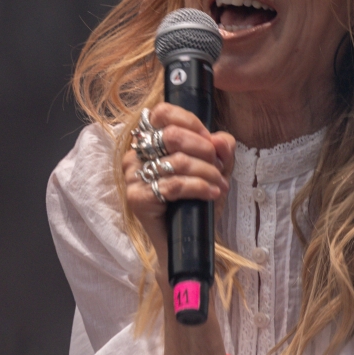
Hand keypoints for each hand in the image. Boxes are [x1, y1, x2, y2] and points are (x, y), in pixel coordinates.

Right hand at [123, 103, 235, 291]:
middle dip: (204, 150)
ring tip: (219, 184)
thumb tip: (221, 139)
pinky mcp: (137, 198)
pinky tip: (211, 193)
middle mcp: (135, 155)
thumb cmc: (195, 202)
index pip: (163, 112)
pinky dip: (199, 187)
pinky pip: (173, 185)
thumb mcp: (215, 170)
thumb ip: (221, 150)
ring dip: (206, 172)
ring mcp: (132, 176)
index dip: (192, 123)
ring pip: (177, 162)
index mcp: (149, 141)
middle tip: (219, 166)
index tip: (211, 142)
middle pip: (172, 135)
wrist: (185, 242)